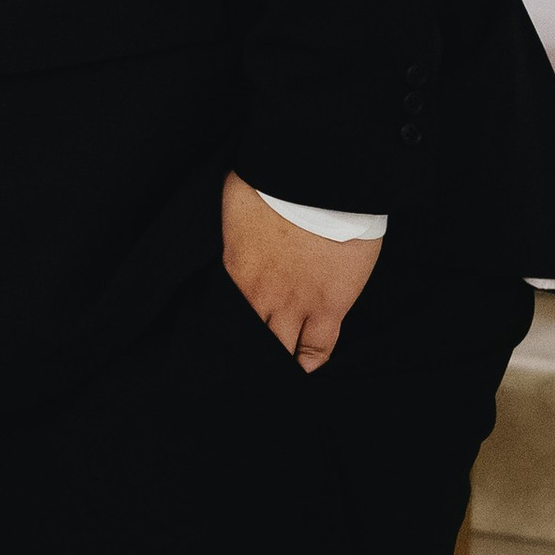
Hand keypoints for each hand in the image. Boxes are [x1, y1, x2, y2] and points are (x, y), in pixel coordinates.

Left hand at [221, 173, 380, 375]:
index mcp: (235, 272)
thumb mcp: (240, 204)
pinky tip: (305, 368)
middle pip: (248, 340)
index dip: (226, 330)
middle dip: (246, 353)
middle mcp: (261, 297)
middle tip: (246, 362)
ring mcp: (296, 305)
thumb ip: (236, 230)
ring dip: (275, 361)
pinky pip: (318, 349)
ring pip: (279, 352)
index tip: (227, 337)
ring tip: (273, 372)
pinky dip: (310, 362)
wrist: (325, 181)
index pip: (224, 315)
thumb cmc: (280, 182)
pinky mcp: (330, 307)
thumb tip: (237, 230)